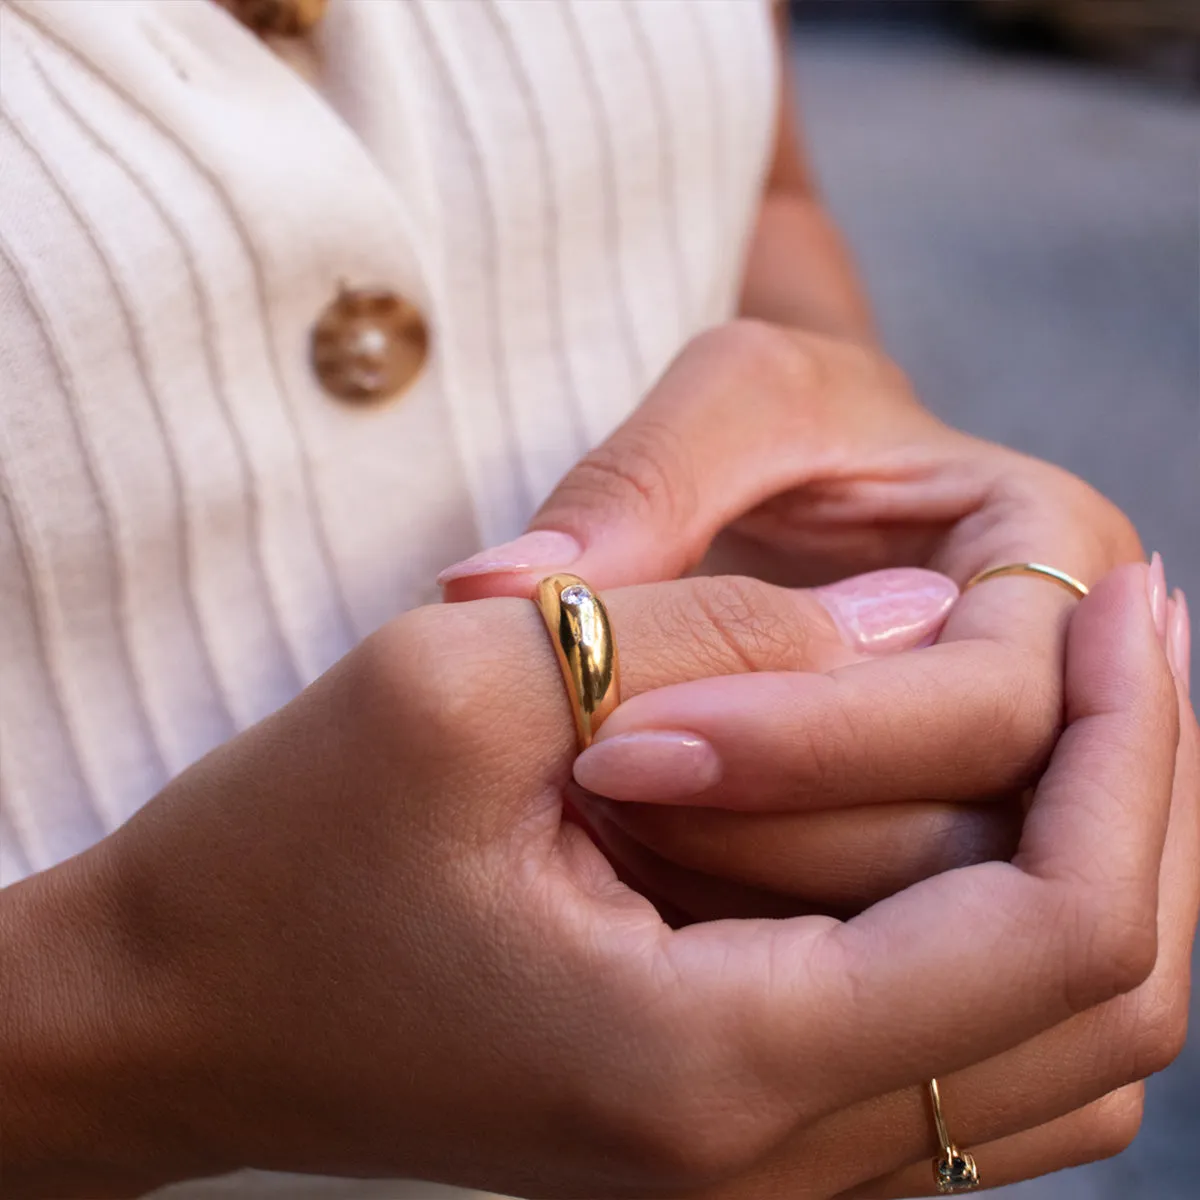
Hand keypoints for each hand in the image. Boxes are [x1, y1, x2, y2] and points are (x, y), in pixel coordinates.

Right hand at [3, 566, 1188, 1198]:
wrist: (177, 1010)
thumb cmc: (276, 850)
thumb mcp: (459, 681)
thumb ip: (704, 640)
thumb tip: (915, 616)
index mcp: (712, 1068)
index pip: (1062, 932)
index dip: (1131, 748)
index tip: (1136, 595)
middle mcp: (767, 1164)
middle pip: (1103, 1003)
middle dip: (1148, 799)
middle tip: (1138, 638)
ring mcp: (756, 1169)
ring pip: (1060, 1049)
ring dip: (1102, 866)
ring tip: (1093, 713)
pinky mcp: (728, 1128)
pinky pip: (967, 1067)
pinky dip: (1020, 933)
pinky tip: (987, 808)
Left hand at [440, 320, 1153, 911]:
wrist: (810, 475)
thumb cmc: (787, 423)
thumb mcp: (731, 400)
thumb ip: (642, 481)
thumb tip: (502, 588)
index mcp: (1060, 561)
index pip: (988, 709)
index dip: (811, 742)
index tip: (626, 749)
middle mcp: (1067, 689)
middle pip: (975, 840)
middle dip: (779, 842)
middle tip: (600, 810)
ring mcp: (1017, 779)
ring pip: (926, 916)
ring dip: (757, 907)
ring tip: (600, 847)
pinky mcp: (943, 838)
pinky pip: (875, 931)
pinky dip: (756, 929)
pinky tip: (639, 891)